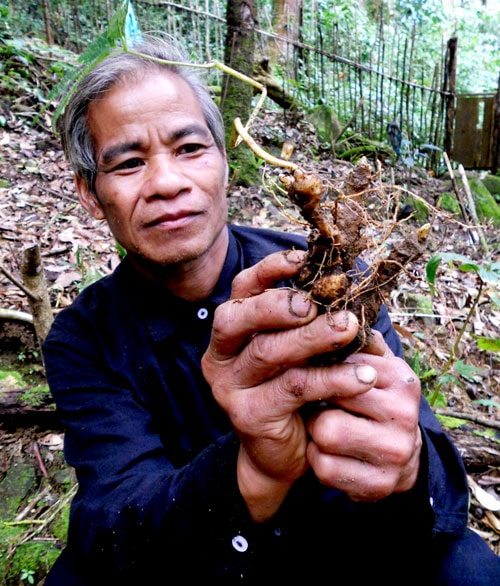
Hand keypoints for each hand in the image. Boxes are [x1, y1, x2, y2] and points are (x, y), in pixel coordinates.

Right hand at [202, 250, 374, 519]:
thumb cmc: (294, 391)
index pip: (240, 290)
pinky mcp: (247, 415)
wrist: (283, 453)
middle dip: (279, 304)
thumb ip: (307, 321)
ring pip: (268, 351)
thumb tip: (344, 282)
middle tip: (317, 302)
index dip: (269, 270)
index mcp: (230, 332)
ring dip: (313, 337)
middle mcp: (220, 356)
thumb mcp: (298, 351)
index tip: (304, 259)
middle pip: (238, 317)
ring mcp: (229, 387)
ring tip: (350, 328)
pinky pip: (292, 388)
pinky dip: (331, 378)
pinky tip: (362, 376)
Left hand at [305, 330, 421, 500]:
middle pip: (330, 396)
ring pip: (324, 433)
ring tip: (323, 425)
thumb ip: (354, 340)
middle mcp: (405, 415)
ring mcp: (395, 453)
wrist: (399, 455)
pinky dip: (317, 459)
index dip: (316, 365)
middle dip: (315, 398)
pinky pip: (324, 468)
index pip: (342, 362)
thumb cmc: (373, 399)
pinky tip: (329, 452)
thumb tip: (328, 310)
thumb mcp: (372, 365)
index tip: (302, 365)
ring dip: (314, 431)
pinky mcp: (379, 485)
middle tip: (313, 398)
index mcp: (401, 378)